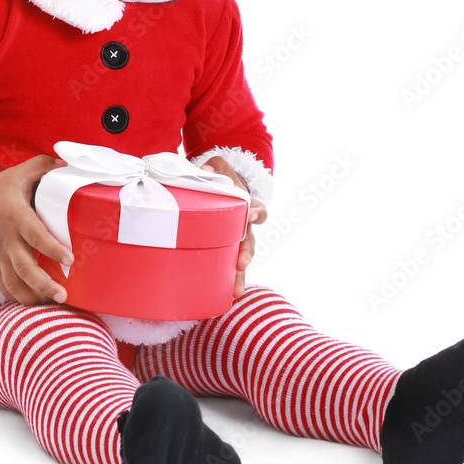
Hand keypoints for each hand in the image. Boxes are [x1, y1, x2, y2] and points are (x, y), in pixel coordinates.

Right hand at [0, 154, 71, 305]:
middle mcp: (7, 240)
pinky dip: (17, 298)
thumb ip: (42, 166)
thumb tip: (65, 162)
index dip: (52, 248)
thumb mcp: (17, 174)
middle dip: (43, 284)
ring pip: (13, 283)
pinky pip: (4, 287)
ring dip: (32, 296)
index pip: (36, 235)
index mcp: (17, 217)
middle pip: (24, 268)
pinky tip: (35, 304)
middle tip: (63, 294)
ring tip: (53, 303)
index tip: (70, 260)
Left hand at [199, 157, 267, 299]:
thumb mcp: (219, 167)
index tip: (251, 215)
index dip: (256, 212)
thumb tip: (206, 171)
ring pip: (240, 259)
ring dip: (239, 276)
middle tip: (241, 264)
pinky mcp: (223, 249)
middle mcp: (244, 225)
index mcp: (246, 204)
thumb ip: (217, 166)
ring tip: (234, 293)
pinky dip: (225, 281)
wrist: (219, 186)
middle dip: (247, 253)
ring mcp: (235, 239)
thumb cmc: (221, 178)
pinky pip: (226, 267)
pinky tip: (221, 298)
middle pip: (250, 241)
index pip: (257, 209)